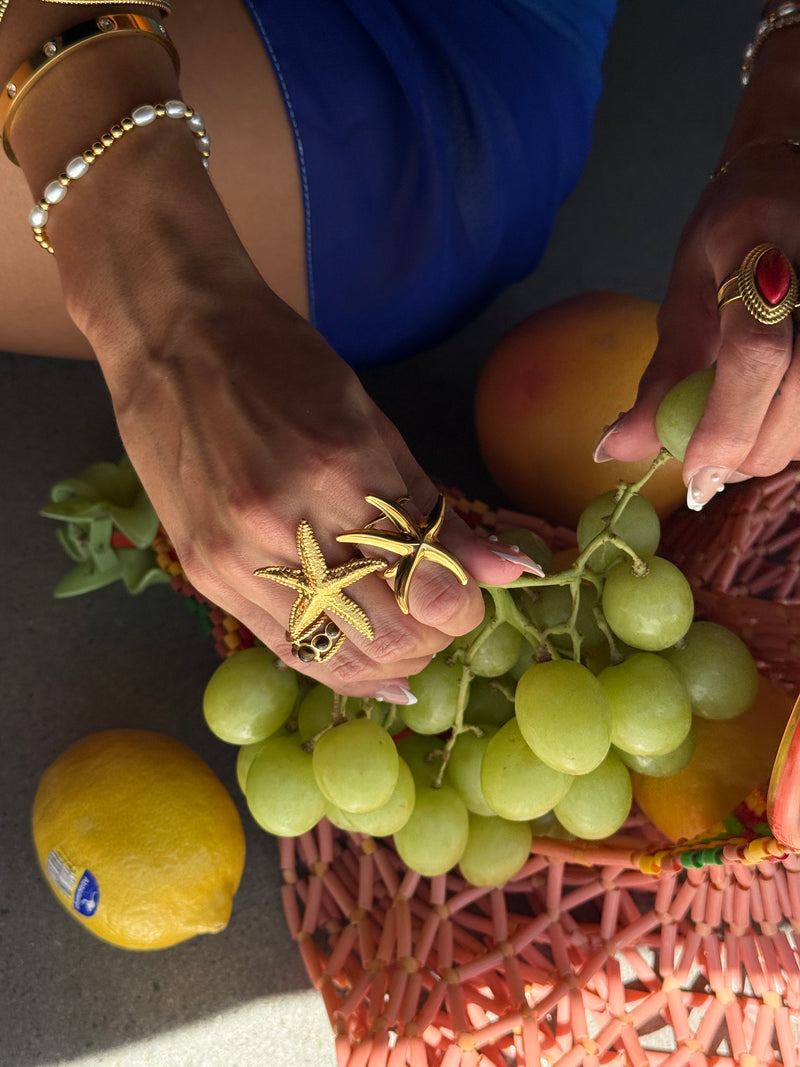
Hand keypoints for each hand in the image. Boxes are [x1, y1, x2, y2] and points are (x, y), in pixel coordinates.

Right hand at [104, 276, 536, 696]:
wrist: (177, 342)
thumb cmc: (285, 366)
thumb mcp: (374, 424)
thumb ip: (435, 509)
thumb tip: (509, 570)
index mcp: (343, 473)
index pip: (430, 588)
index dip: (463, 606)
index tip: (464, 591)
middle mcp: (286, 528)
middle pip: (390, 638)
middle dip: (431, 637)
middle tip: (435, 610)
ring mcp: (240, 560)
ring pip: (339, 660)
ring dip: (386, 658)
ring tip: (398, 628)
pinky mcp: (207, 576)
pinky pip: (287, 648)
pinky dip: (334, 657)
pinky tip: (356, 645)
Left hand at [599, 141, 799, 508]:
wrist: (790, 176)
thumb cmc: (732, 232)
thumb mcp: (685, 292)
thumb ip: (660, 377)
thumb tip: (615, 450)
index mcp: (758, 249)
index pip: (757, 352)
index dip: (726, 422)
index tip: (692, 474)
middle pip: (797, 397)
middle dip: (744, 451)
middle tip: (703, 461)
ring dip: (769, 446)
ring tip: (733, 429)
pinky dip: (789, 430)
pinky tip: (766, 415)